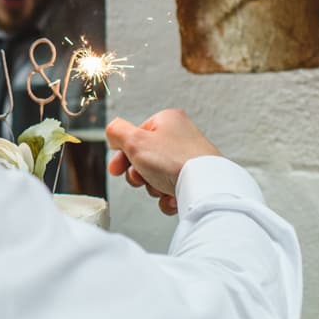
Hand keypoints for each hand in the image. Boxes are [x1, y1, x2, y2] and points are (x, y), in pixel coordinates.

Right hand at [105, 108, 220, 215]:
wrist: (205, 186)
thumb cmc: (174, 160)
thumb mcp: (135, 141)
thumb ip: (117, 132)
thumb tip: (113, 133)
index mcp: (167, 121)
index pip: (135, 136)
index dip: (122, 154)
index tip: (116, 169)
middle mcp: (180, 137)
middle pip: (145, 158)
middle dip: (138, 174)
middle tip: (140, 179)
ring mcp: (190, 159)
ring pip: (158, 175)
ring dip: (153, 187)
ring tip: (160, 187)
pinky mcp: (196, 178)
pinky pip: (172, 189)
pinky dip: (168, 197)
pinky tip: (172, 197)